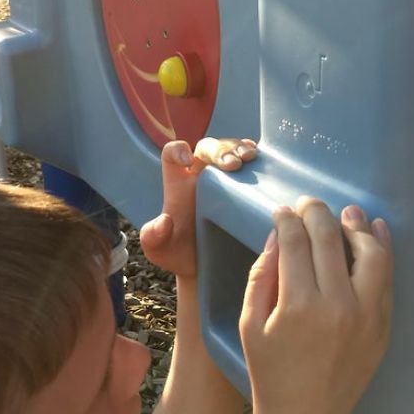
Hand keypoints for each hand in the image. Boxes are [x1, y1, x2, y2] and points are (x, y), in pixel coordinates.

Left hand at [140, 137, 256, 277]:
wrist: (206, 267)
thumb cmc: (179, 254)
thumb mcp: (159, 250)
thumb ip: (152, 236)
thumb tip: (164, 221)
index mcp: (177, 184)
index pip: (172, 153)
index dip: (177, 150)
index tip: (186, 161)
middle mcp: (200, 175)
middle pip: (207, 147)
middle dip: (219, 150)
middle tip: (232, 164)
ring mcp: (225, 179)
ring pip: (231, 149)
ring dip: (239, 149)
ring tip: (248, 158)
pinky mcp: (244, 186)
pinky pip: (250, 164)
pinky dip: (257, 156)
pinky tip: (260, 158)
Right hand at [239, 197, 392, 413]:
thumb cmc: (271, 372)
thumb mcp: (250, 324)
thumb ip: (262, 276)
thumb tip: (279, 234)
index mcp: (298, 306)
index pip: (295, 242)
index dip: (288, 219)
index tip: (283, 211)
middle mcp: (337, 305)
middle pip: (330, 239)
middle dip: (317, 213)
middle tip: (308, 204)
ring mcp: (367, 315)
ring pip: (370, 253)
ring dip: (356, 226)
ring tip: (346, 212)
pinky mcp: (384, 325)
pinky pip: (388, 278)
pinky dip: (384, 249)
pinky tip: (375, 231)